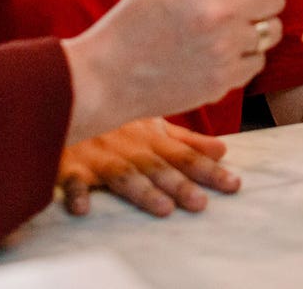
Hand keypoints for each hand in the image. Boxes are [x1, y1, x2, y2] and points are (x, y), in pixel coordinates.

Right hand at [58, 118, 237, 217]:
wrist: (68, 93)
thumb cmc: (115, 115)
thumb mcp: (153, 123)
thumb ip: (186, 140)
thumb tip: (223, 150)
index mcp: (150, 138)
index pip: (185, 156)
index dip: (209, 170)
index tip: (234, 184)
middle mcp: (130, 146)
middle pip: (158, 167)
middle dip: (180, 185)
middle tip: (201, 204)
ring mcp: (100, 155)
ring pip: (123, 175)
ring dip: (142, 191)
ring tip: (163, 208)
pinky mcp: (69, 163)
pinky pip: (71, 178)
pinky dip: (76, 191)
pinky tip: (83, 207)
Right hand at [63, 0, 288, 140]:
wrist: (108, 76)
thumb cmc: (134, 23)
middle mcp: (218, 13)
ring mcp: (223, 50)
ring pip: (272, 31)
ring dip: (260, 27)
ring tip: (234, 27)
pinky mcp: (223, 81)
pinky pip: (257, 61)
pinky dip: (246, 56)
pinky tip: (222, 52)